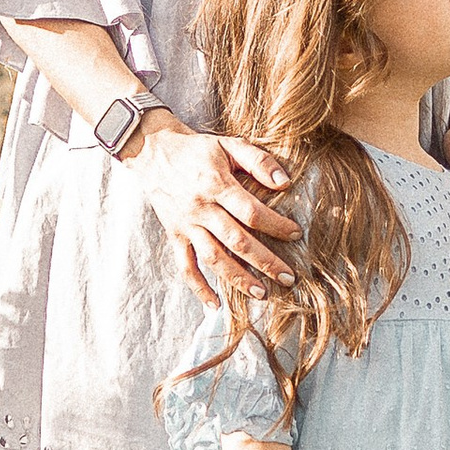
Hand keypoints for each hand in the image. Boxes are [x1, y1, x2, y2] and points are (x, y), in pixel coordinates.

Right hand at [132, 118, 298, 304]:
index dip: (275, 225)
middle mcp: (201, 209)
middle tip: (289, 277)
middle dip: (265, 261)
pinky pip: (185, 266)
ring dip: (238, 278)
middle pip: (236, 241)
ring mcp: (186, 225)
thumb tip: (286, 182)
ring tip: (262, 294)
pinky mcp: (174, 236)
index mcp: (216, 185)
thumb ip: (259, 161)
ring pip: (213, 258)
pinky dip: (198, 287)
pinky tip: (215, 305)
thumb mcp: (229, 145)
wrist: (154, 153)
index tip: (296, 234)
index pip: (250, 212)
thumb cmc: (198, 150)